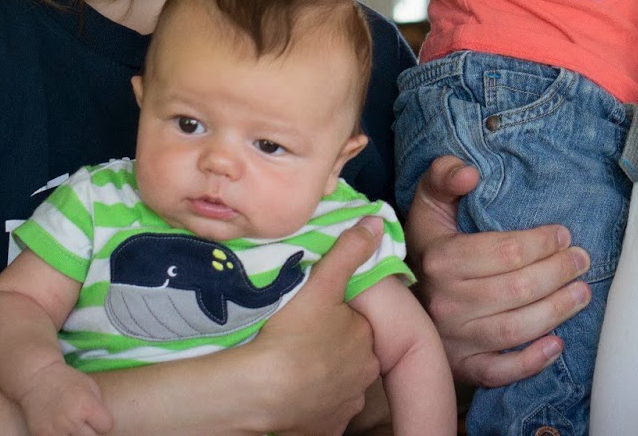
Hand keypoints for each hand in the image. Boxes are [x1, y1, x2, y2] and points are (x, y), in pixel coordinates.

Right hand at [16, 362, 112, 435]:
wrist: (37, 379)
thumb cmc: (67, 380)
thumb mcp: (90, 386)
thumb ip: (99, 407)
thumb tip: (104, 424)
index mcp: (87, 407)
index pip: (106, 426)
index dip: (104, 421)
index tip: (97, 416)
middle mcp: (72, 421)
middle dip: (91, 430)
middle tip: (84, 421)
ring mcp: (56, 431)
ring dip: (76, 435)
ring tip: (72, 424)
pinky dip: (62, 435)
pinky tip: (60, 428)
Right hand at [251, 218, 382, 435]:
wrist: (261, 393)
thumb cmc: (293, 335)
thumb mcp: (321, 284)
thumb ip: (348, 252)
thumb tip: (376, 222)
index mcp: (366, 343)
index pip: (358, 326)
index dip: (338, 319)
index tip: (314, 317)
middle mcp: (362, 378)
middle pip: (349, 357)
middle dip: (332, 348)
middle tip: (300, 340)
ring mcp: (342, 407)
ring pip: (336, 386)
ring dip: (321, 377)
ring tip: (291, 366)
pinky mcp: (322, 430)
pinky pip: (318, 414)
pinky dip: (308, 405)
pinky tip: (288, 393)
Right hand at [404, 155, 592, 386]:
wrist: (398, 298)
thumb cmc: (428, 242)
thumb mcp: (429, 201)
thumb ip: (444, 176)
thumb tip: (470, 174)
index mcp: (441, 259)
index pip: (504, 252)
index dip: (541, 243)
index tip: (564, 234)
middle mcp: (445, 301)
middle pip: (516, 290)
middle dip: (557, 273)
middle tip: (582, 260)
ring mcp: (453, 338)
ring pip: (513, 330)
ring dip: (556, 312)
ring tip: (582, 293)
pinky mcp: (461, 367)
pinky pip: (498, 372)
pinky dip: (530, 363)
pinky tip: (557, 345)